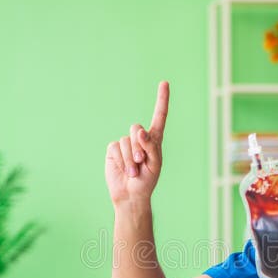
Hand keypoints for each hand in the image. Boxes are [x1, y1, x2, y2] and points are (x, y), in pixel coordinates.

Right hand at [105, 81, 169, 203]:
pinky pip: (115, 147)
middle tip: (141, 162)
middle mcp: (139, 138)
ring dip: (130, 158)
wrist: (130, 195)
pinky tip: (125, 170)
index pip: (159, 116)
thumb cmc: (147, 181)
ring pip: (126, 140)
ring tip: (134, 172)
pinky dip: (122, 160)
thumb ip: (151, 146)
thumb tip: (140, 131)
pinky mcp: (113, 150)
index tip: (164, 82)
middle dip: (138, 146)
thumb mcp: (155, 165)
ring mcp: (125, 143)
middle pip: (136, 128)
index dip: (162, 99)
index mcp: (154, 140)